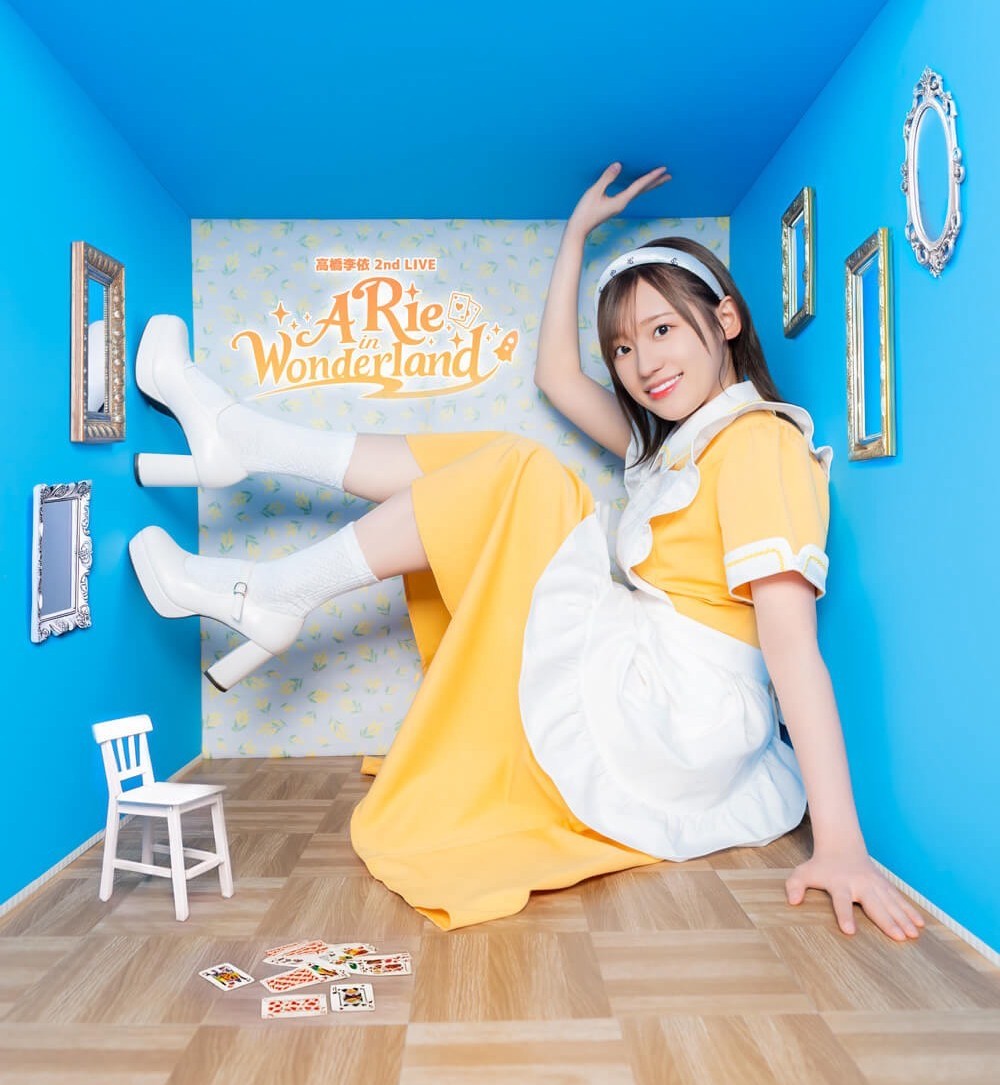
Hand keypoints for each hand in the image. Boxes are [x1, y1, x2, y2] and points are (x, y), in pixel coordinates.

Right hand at [567, 162, 670, 238]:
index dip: (651, 176)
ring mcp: (619, 205)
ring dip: (649, 185)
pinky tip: (638, 186)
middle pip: (643, 191)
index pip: (639, 186)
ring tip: (659, 179)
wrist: (579, 228)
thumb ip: (607, 177)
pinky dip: (639, 188)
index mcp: (621, 200)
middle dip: (656, 182)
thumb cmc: (585, 211)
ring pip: (638, 193)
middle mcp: (623, 203)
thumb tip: (618, 165)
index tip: (663, 169)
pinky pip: (631, 194)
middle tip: (669, 175)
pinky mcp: (614, 206)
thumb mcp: (595, 191)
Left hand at [786, 850, 925, 941]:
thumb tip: (792, 901)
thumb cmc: (821, 865)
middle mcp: (859, 884)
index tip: (850, 931)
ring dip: (902, 918)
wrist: (841, 845)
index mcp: (840, 883)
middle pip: (873, 904)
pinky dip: (909, 911)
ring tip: (912, 935)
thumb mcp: (803, 873)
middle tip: (898, 937)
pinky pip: (898, 899)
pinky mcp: (884, 885)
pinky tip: (920, 924)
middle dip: (886, 920)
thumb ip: (795, 886)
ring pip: (890, 902)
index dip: (845, 915)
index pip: (841, 901)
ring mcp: (874, 884)